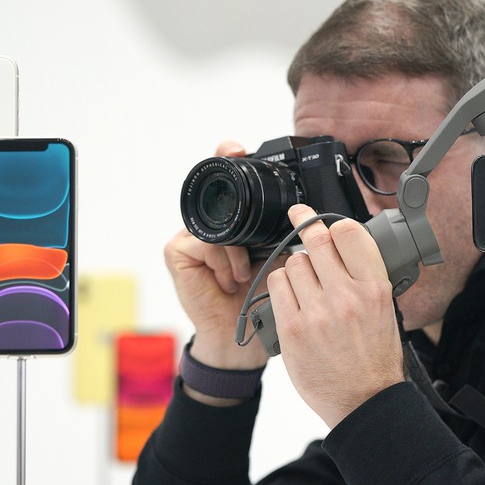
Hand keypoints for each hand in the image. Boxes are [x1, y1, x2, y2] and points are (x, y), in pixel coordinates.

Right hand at [164, 141, 267, 371]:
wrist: (239, 335)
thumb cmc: (259, 297)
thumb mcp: (278, 256)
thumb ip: (283, 232)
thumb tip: (307, 212)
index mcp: (232, 221)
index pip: (227, 180)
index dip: (229, 159)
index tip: (239, 150)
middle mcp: (208, 225)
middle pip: (218, 197)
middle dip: (234, 200)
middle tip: (248, 218)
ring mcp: (189, 236)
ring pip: (217, 225)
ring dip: (237, 250)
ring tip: (244, 273)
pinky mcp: (176, 251)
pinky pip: (204, 243)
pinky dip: (222, 261)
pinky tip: (229, 279)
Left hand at [268, 204, 403, 427]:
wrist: (364, 401)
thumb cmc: (375, 358)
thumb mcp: (384, 311)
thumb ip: (364, 277)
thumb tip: (341, 246)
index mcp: (374, 288)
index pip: (349, 234)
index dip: (334, 224)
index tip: (325, 222)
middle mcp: (346, 296)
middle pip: (316, 241)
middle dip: (306, 225)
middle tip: (299, 216)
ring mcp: (317, 313)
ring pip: (293, 262)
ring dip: (295, 266)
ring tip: (303, 282)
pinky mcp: (293, 329)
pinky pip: (276, 286)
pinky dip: (280, 285)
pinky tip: (289, 295)